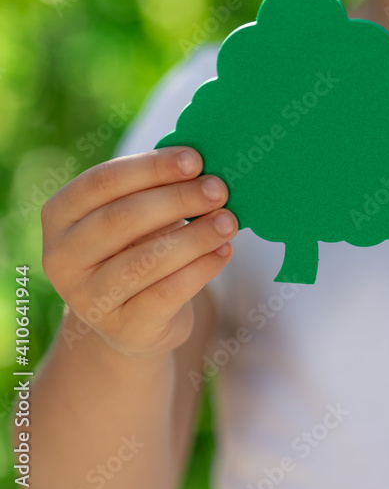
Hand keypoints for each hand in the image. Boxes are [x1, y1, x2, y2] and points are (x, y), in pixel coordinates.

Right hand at [41, 147, 237, 356]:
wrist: (135, 320)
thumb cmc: (140, 249)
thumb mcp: (138, 218)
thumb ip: (157, 190)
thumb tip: (203, 166)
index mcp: (60, 216)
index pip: (102, 182)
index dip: (151, 168)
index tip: (196, 159)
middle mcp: (61, 258)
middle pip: (122, 218)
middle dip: (177, 199)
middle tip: (219, 190)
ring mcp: (88, 298)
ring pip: (145, 260)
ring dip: (195, 236)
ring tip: (229, 222)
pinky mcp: (123, 328)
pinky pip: (166, 294)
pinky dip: (200, 269)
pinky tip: (224, 251)